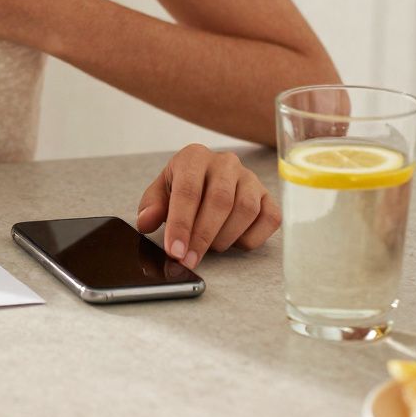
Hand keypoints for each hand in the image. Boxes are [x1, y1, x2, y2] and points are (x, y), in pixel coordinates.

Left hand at [135, 145, 281, 268]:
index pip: (188, 192)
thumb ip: (151, 206)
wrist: (208, 180)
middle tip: (189, 259)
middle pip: (220, 201)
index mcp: (194, 157)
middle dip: (202, 237)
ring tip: (209, 247)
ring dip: (225, 237)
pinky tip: (233, 241)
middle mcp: (226, 163)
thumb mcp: (161, 192)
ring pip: (246, 210)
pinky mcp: (268, 196)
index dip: (181, 224)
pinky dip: (251, 238)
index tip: (175, 250)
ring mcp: (251, 178)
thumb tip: (146, 222)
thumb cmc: (183, 188)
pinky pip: (269, 219)